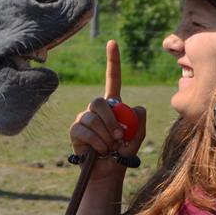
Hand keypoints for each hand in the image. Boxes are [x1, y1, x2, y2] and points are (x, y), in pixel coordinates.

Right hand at [68, 40, 146, 178]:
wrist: (108, 172)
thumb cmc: (123, 154)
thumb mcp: (138, 137)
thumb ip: (140, 121)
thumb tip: (133, 106)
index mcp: (113, 105)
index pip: (112, 78)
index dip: (113, 60)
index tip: (112, 42)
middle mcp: (96, 109)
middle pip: (99, 101)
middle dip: (111, 120)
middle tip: (119, 137)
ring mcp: (84, 118)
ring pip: (92, 117)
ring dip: (106, 135)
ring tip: (110, 147)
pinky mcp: (75, 130)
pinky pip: (84, 130)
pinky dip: (96, 142)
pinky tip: (100, 150)